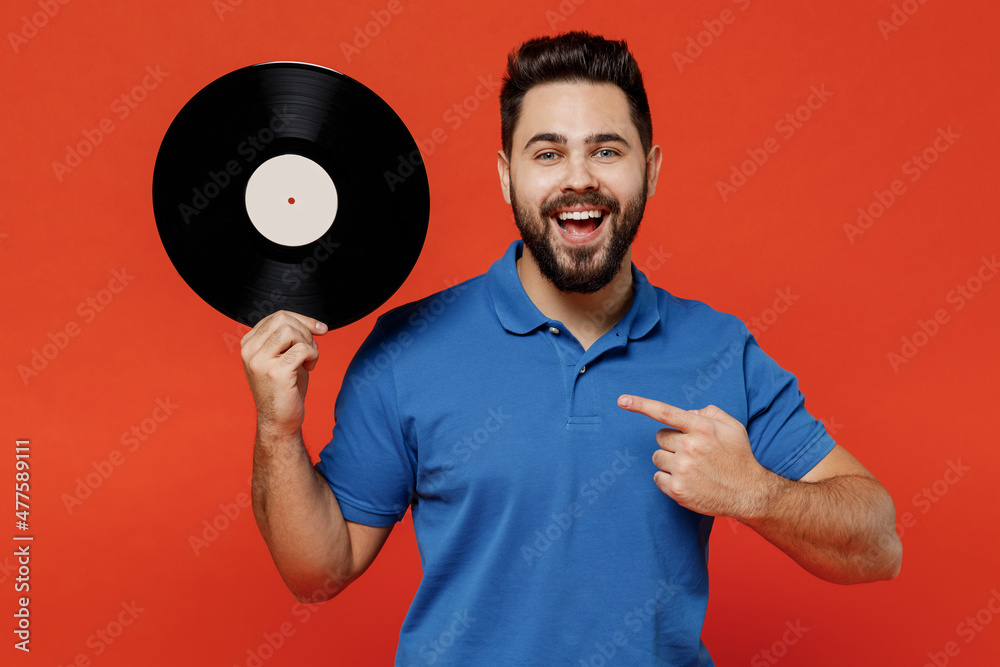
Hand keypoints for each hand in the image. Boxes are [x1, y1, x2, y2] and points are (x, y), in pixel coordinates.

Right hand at [240, 311, 327, 437]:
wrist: (279, 421)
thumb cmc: (285, 388)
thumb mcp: (284, 356)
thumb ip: (292, 338)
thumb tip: (317, 325)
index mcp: (249, 344)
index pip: (277, 316)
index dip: (302, 320)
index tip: (319, 329)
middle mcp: (249, 350)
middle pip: (283, 319)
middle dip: (305, 330)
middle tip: (311, 349)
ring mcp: (259, 361)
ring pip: (290, 331)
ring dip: (308, 343)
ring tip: (308, 359)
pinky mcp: (275, 373)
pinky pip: (302, 349)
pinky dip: (313, 355)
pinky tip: (310, 368)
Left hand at [617, 394, 773, 519]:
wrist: (749, 493)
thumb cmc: (739, 457)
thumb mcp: (732, 427)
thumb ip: (709, 412)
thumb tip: (686, 412)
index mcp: (702, 428)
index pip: (666, 412)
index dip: (641, 404)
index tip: (622, 400)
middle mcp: (689, 447)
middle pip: (660, 437)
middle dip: (671, 442)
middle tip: (691, 451)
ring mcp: (682, 470)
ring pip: (657, 457)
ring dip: (669, 460)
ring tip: (691, 468)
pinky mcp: (677, 490)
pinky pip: (657, 477)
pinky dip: (667, 479)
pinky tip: (687, 481)